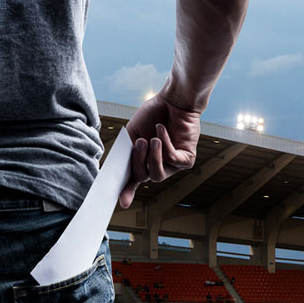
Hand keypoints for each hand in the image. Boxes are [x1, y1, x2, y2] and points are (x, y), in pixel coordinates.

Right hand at [118, 93, 200, 207]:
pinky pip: (173, 160)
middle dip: (138, 160)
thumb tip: (115, 172)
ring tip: (153, 139)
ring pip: (158, 175)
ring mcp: (173, 164)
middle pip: (142, 177)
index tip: (121, 202)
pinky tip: (162, 130)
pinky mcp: (187, 159)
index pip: (133, 181)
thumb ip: (125, 152)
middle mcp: (158, 165)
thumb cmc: (153, 115)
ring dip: (153, 157)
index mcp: (143, 161)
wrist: (173, 100)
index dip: (126, 192)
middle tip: (140, 142)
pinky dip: (166, 144)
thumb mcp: (133, 134)